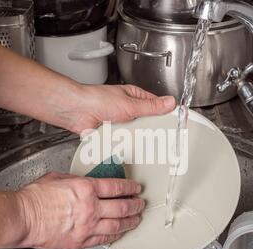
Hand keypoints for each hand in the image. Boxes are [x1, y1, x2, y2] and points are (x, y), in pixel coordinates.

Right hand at [16, 172, 144, 248]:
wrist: (23, 218)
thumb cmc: (35, 198)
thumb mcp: (59, 177)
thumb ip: (77, 180)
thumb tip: (85, 181)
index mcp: (86, 188)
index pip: (116, 187)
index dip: (130, 187)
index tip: (135, 187)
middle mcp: (90, 208)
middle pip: (122, 207)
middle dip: (136, 204)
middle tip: (141, 203)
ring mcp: (87, 226)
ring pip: (118, 225)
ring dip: (131, 221)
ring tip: (137, 218)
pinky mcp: (81, 241)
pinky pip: (104, 238)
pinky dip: (115, 235)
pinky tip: (120, 232)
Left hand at [57, 84, 175, 133]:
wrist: (77, 112)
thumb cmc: (97, 100)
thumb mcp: (130, 104)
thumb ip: (151, 106)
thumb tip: (169, 102)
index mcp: (134, 97)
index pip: (156, 105)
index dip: (165, 113)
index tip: (175, 122)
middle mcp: (127, 109)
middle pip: (146, 121)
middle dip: (150, 129)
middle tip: (160, 138)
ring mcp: (119, 122)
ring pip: (135, 133)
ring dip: (136, 137)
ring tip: (143, 144)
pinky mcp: (111, 134)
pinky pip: (123, 141)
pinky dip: (124, 144)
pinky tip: (128, 148)